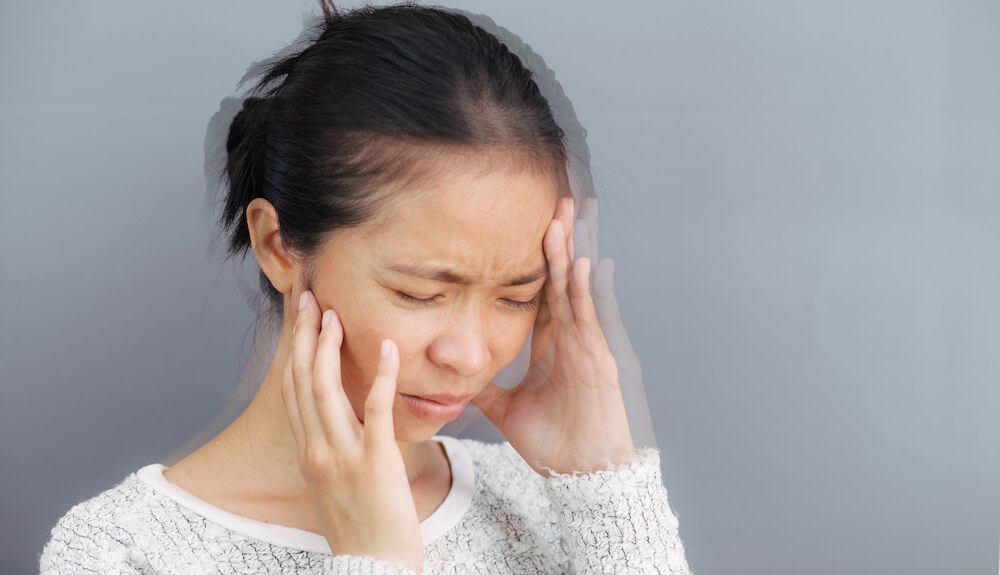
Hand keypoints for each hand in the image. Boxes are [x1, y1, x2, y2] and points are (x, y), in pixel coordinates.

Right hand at [281, 290, 423, 571]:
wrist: (371, 571)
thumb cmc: (360, 531)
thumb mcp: (334, 488)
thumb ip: (333, 453)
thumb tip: (341, 427)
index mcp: (308, 455)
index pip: (293, 392)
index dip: (295, 352)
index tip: (301, 320)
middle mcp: (317, 451)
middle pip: (303, 382)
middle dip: (305, 337)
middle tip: (311, 300)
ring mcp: (343, 457)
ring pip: (327, 390)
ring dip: (329, 348)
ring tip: (335, 314)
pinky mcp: (375, 464)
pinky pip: (376, 411)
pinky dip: (380, 376)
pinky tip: (388, 349)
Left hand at [472, 197, 635, 474]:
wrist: (583, 475)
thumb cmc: (554, 444)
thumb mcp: (507, 411)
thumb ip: (486, 389)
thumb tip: (455, 377)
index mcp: (552, 347)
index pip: (541, 294)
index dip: (536, 262)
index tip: (528, 228)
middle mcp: (571, 339)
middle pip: (562, 280)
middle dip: (558, 242)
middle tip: (554, 201)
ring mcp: (587, 347)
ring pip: (576, 290)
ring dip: (570, 254)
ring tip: (563, 217)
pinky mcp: (599, 361)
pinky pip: (590, 319)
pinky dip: (586, 291)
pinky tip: (584, 263)